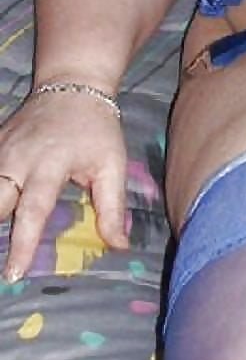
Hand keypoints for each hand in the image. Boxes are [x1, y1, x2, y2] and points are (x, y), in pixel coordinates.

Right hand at [0, 90, 128, 281]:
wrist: (72, 85)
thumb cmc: (97, 129)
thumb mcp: (112, 164)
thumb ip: (113, 206)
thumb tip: (119, 246)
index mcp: (50, 165)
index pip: (33, 210)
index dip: (22, 244)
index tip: (12, 273)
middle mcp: (17, 160)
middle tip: (1, 262)